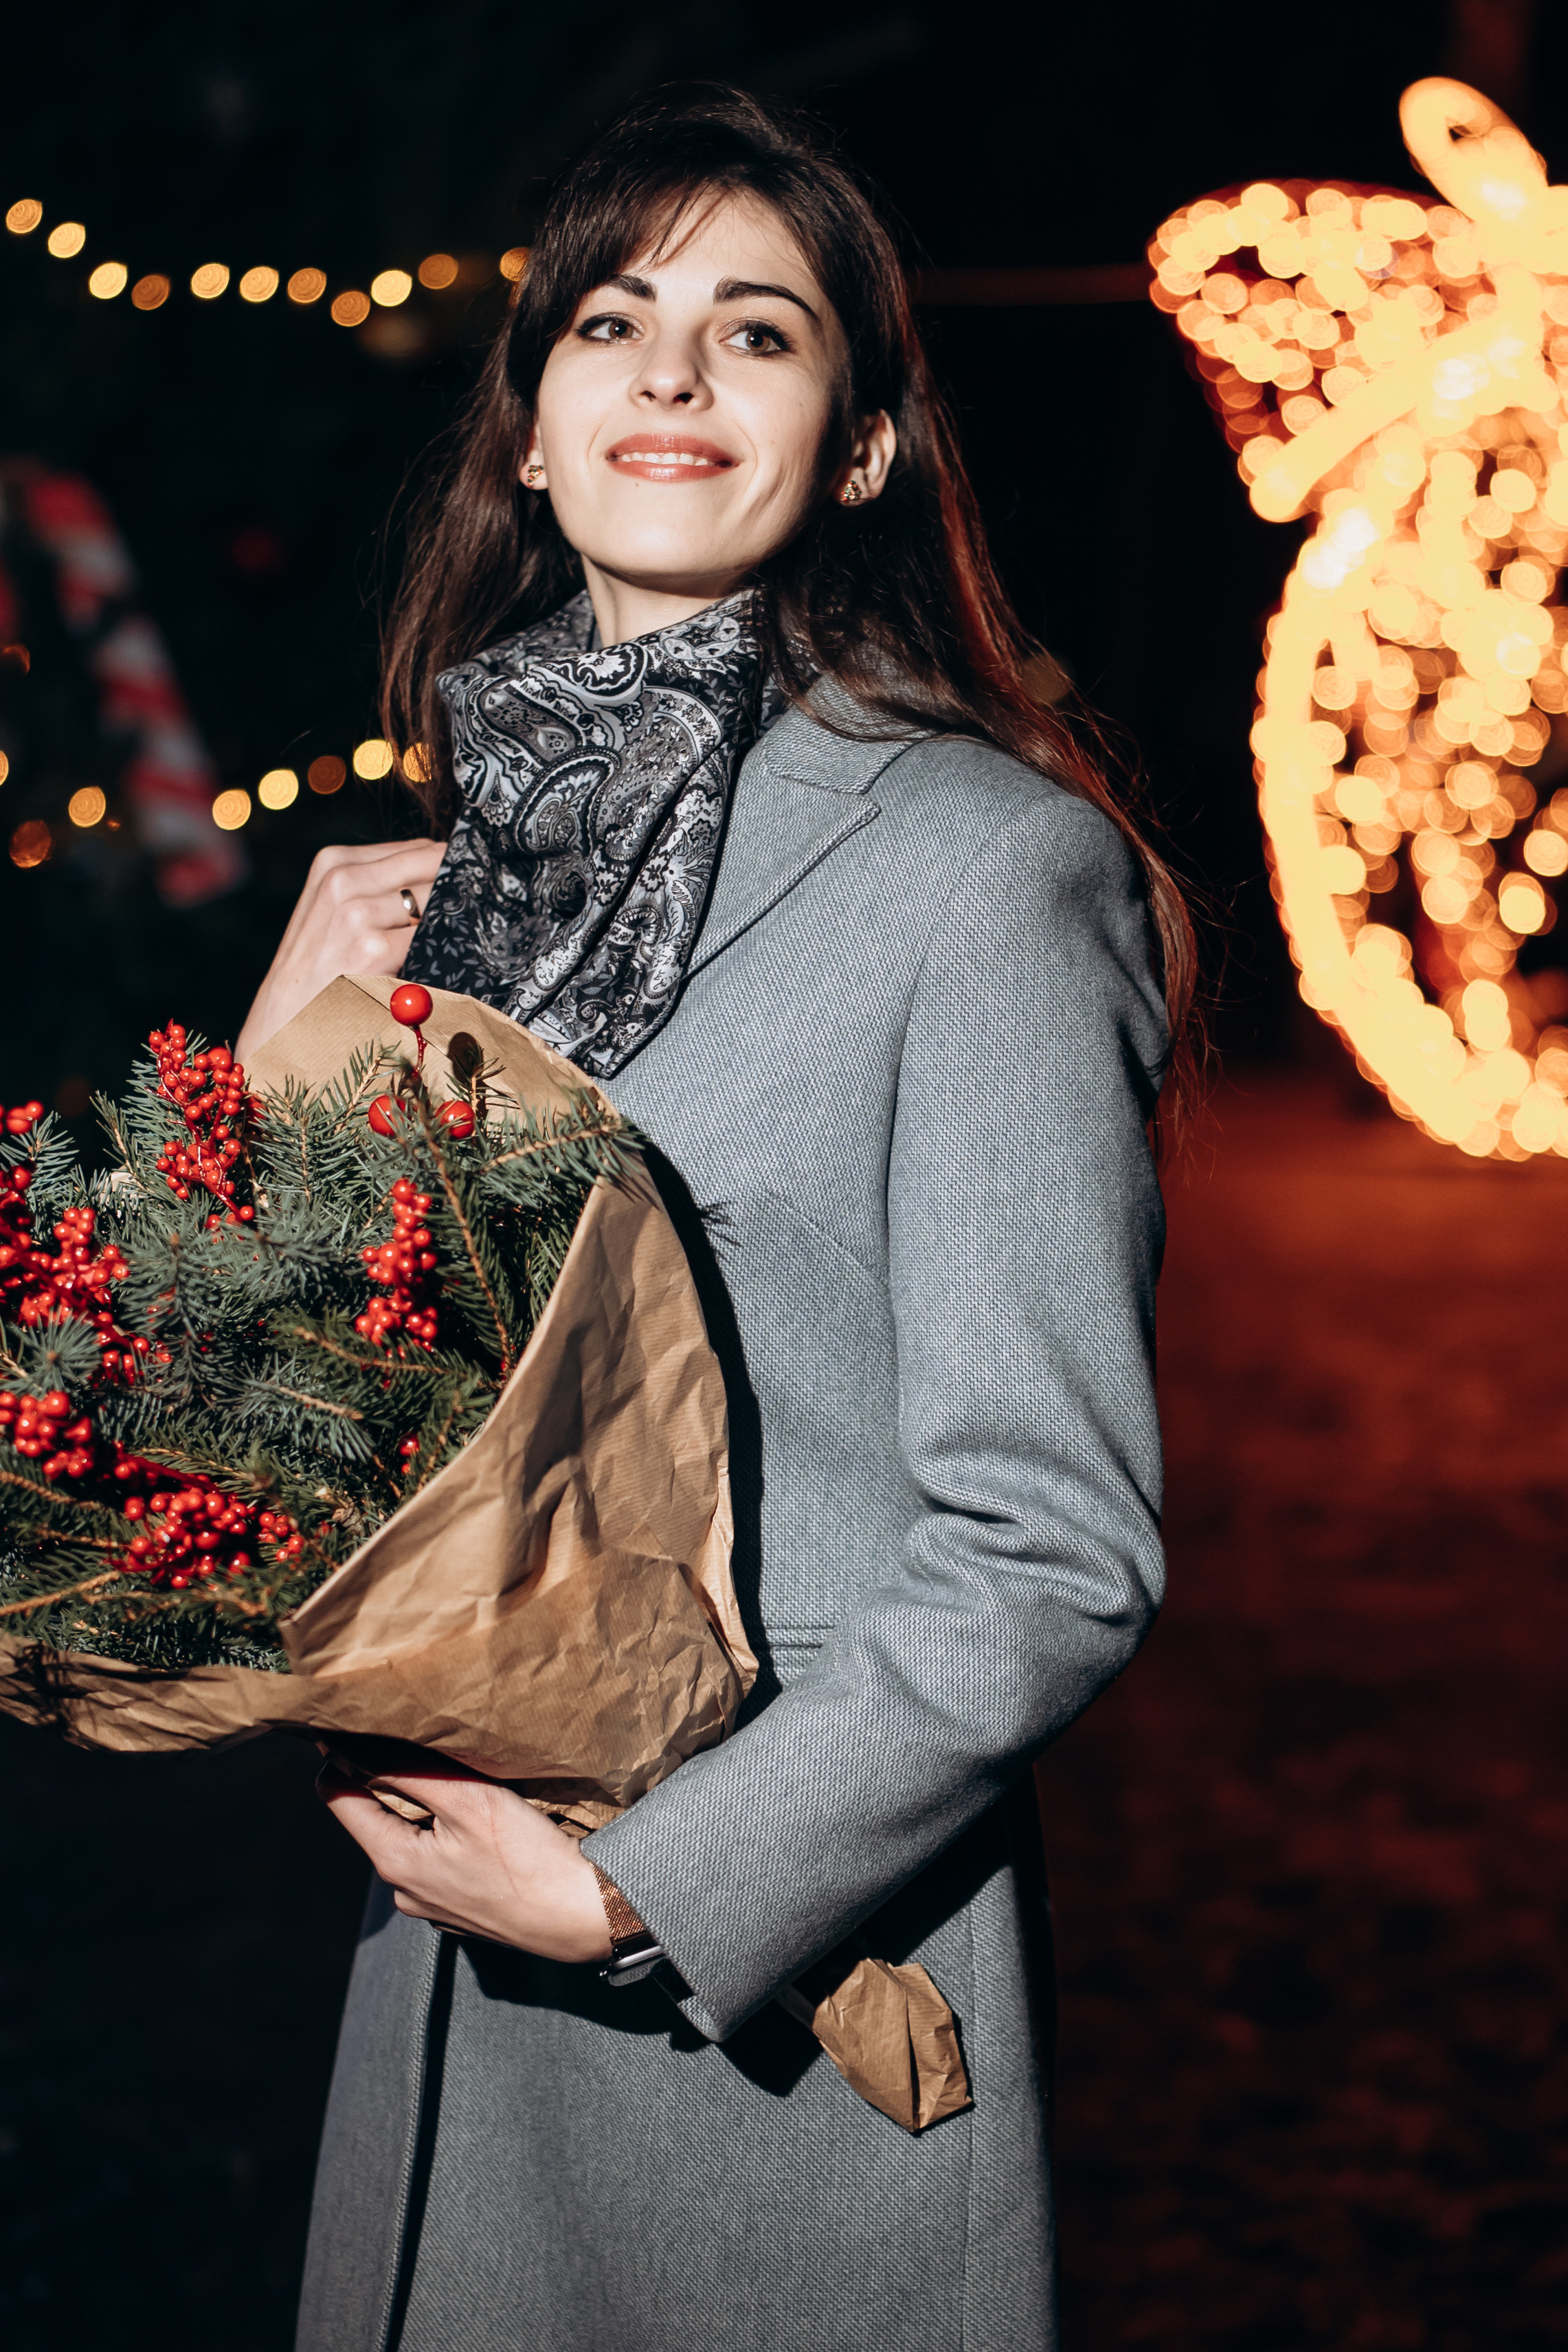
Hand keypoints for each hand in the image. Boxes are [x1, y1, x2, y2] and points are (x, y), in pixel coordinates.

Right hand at [235, 838, 446, 1064]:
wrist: (284, 1020)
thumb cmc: (319, 969)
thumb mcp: (335, 910)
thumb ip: (380, 885)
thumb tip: (446, 870)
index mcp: (335, 862)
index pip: (418, 849)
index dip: (448, 868)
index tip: (466, 887)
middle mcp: (342, 880)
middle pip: (432, 866)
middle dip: (456, 890)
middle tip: (471, 915)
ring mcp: (356, 914)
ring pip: (436, 900)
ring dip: (450, 921)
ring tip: (446, 943)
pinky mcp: (372, 950)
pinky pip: (429, 938)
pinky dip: (441, 948)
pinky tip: (434, 963)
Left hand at [316, 1753, 612, 1963]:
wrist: (581, 1916)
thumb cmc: (528, 1859)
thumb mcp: (468, 1801)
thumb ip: (408, 1773)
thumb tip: (355, 1747)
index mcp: (394, 1862)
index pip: (338, 1797)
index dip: (343, 1757)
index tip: (365, 1726)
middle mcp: (402, 1890)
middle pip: (375, 1817)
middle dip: (395, 1781)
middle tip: (432, 1752)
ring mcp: (430, 1905)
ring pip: (410, 1839)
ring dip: (427, 1810)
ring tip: (467, 1790)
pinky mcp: (458, 1911)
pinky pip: (437, 1862)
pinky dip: (449, 1838)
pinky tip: (485, 1830)